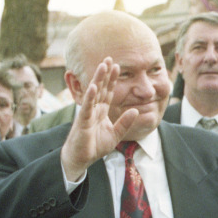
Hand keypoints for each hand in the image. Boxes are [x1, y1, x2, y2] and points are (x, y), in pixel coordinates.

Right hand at [60, 58, 137, 179]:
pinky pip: (86, 107)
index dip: (112, 79)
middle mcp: (94, 109)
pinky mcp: (82, 121)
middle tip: (109, 58)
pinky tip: (93, 86)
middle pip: (100, 88)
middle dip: (105, 73)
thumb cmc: (95, 146)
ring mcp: (87, 113)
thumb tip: (136, 110)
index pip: (108, 91)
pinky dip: (89, 96)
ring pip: (93, 93)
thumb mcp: (116, 134)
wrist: (81, 159)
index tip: (117, 65)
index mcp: (101, 111)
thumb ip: (125, 122)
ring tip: (102, 66)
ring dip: (98, 79)